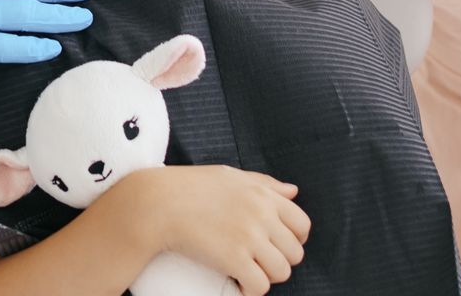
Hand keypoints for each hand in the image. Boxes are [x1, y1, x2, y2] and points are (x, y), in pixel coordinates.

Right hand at [130, 165, 308, 295]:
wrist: (158, 204)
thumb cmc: (190, 188)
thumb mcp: (231, 176)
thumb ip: (265, 183)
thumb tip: (294, 191)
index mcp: (263, 194)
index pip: (302, 224)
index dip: (294, 240)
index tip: (277, 247)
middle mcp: (262, 215)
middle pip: (294, 253)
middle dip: (279, 261)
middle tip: (258, 262)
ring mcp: (249, 237)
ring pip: (281, 272)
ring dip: (266, 277)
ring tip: (248, 273)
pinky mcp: (234, 258)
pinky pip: (260, 286)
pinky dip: (250, 290)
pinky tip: (238, 284)